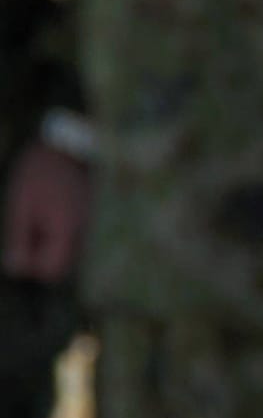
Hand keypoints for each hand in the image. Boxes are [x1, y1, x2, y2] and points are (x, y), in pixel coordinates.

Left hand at [2, 140, 90, 282]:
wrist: (67, 146)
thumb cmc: (39, 173)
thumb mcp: (20, 205)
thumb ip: (18, 238)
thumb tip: (17, 269)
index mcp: (66, 229)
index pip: (50, 271)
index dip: (31, 263)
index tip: (22, 239)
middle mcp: (84, 231)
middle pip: (61, 265)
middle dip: (40, 255)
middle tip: (29, 227)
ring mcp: (90, 225)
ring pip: (68, 252)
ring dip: (50, 244)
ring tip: (40, 216)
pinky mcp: (91, 218)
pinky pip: (74, 239)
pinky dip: (59, 233)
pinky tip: (51, 211)